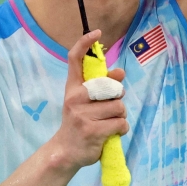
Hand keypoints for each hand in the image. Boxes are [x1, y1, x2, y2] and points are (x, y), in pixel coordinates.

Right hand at [50, 30, 128, 171]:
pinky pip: (121, 123)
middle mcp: (75, 98)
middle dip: (118, 99)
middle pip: (113, 87)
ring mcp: (83, 115)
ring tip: (108, 124)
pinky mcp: (93, 131)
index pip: (75, 59)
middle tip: (108, 110)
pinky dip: (121, 129)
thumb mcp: (85, 103)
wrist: (65, 152)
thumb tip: (121, 72)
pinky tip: (110, 133)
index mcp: (73, 88)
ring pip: (120, 107)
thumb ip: (102, 88)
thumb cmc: (80, 124)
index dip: (85, 43)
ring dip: (120, 117)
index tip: (96, 33)